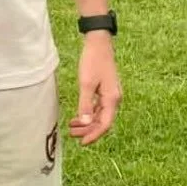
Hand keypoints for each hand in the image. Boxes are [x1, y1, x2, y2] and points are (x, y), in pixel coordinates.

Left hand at [69, 32, 121, 146]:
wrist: (99, 43)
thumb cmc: (93, 61)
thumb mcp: (86, 83)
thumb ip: (86, 104)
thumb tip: (86, 122)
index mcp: (112, 99)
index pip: (105, 124)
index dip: (94, 135)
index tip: (82, 142)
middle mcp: (114, 99)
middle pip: (103, 121)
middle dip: (88, 130)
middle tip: (72, 134)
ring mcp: (111, 94)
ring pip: (100, 115)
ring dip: (87, 122)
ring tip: (72, 126)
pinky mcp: (105, 89)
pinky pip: (99, 107)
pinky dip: (89, 113)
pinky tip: (78, 115)